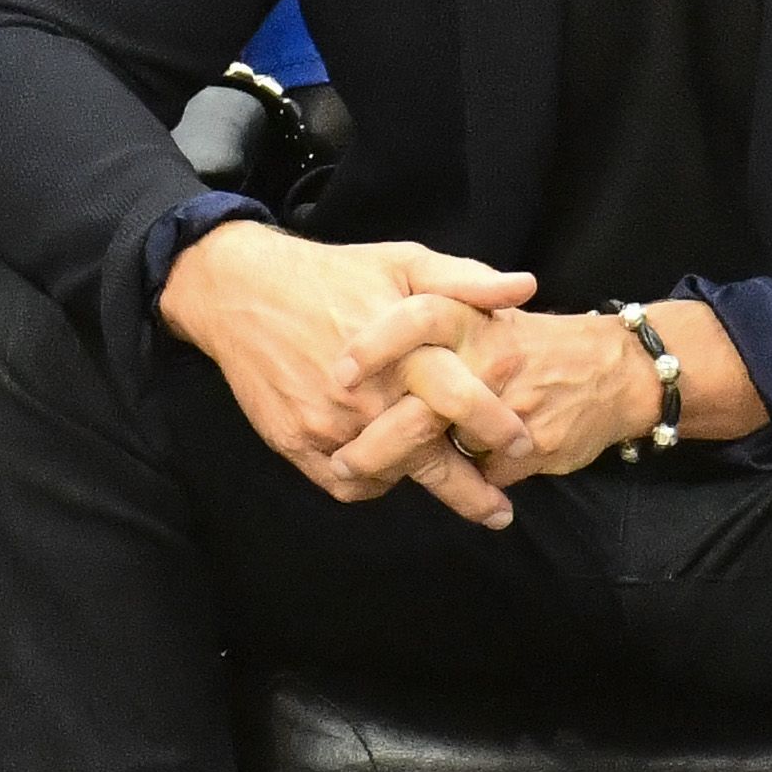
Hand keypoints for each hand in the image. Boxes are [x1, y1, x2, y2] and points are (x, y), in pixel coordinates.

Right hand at [160, 221, 535, 520]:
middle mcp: (366, 396)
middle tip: (498, 510)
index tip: (527, 447)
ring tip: (459, 495)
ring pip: (391, 473)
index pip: (462, 400)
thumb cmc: (336, 275)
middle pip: (429, 457)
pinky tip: (395, 471)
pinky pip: (349, 484)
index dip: (498, 428)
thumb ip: (467, 280)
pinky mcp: (297, 442)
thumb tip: (525, 288)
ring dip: (423, 484)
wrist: (245, 291)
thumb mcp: (405, 262)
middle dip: (471, 488)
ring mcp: (328, 424)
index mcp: (401, 351)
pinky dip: (375, 482)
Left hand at [328, 298, 770, 503]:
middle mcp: (492, 362)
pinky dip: (461, 484)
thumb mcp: (491, 306)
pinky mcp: (529, 451)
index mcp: (476, 321)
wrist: (619, 371)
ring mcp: (510, 410)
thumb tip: (383, 339)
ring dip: (400, 468)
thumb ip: (445, 304)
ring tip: (357, 476)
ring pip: (442, 453)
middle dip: (374, 444)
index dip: (376, 345)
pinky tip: (446, 480)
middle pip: (419, 408)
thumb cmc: (538, 341)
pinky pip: (478, 477)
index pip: (419, 318)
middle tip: (338, 460)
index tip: (338, 374)